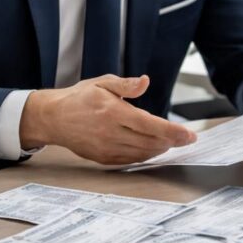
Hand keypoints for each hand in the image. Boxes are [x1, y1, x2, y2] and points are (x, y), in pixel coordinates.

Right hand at [20, 74, 196, 164]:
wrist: (52, 118)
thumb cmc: (79, 98)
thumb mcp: (102, 83)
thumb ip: (126, 85)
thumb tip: (146, 81)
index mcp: (113, 112)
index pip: (150, 125)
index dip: (173, 132)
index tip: (190, 135)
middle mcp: (110, 133)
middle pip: (150, 142)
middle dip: (172, 142)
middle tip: (187, 139)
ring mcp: (106, 148)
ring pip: (142, 153)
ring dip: (160, 150)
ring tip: (173, 143)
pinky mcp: (102, 158)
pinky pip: (130, 160)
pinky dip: (145, 156)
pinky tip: (153, 149)